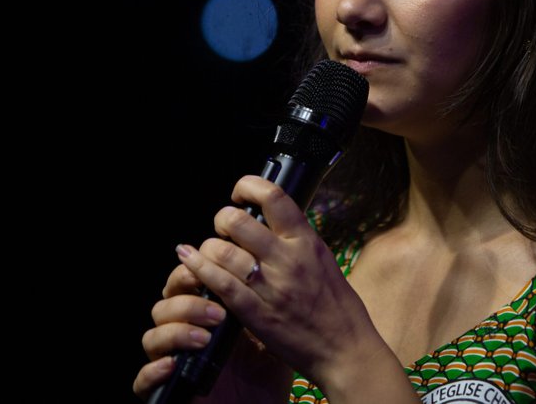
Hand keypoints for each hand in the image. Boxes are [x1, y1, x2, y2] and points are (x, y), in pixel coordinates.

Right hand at [132, 240, 289, 400]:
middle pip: (165, 305)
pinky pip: (143, 379)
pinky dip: (152, 371)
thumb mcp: (269, 331)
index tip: (210, 266)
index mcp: (204, 313)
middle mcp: (184, 333)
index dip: (190, 270)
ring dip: (176, 332)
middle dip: (186, 303)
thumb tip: (257, 260)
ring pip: (152, 337)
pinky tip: (172, 366)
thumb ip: (258, 299)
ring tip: (206, 338)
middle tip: (217, 312)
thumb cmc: (267, 369)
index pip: (184, 282)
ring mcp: (173, 360)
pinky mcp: (166, 389)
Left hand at [173, 175, 391, 392]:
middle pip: (237, 221)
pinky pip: (219, 284)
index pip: (273, 196)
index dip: (248, 186)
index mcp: (306, 241)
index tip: (239, 194)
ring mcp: (270, 286)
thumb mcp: (322, 260)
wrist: (344, 348)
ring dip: (207, 248)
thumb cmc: (337, 307)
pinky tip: (190, 262)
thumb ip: (296, 241)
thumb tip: (270, 221)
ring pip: (221, 251)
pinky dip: (200, 269)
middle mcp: (288, 258)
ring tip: (207, 251)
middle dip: (221, 219)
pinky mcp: (255, 313)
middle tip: (222, 229)